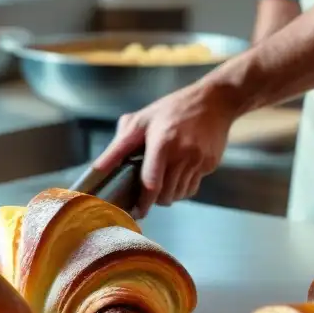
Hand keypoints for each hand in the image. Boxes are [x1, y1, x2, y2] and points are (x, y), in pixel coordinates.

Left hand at [93, 82, 238, 219]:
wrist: (214, 101)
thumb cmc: (173, 109)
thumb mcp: (141, 120)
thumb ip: (119, 146)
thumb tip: (98, 168)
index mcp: (163, 143)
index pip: (151, 183)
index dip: (142, 202)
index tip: (134, 211)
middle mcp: (183, 154)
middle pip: (166, 195)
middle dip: (153, 199)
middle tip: (145, 192)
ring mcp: (199, 161)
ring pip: (179, 195)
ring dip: (167, 195)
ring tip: (161, 181)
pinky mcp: (210, 165)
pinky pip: (192, 188)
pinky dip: (181, 188)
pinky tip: (176, 175)